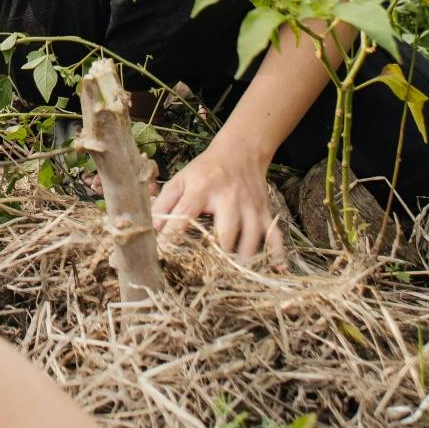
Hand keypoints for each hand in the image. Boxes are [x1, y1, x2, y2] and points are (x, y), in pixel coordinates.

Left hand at [151, 138, 284, 264]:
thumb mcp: (180, 179)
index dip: (173, 237)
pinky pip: (274, 234)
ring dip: (244, 259)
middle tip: (208, 273)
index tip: (166, 254)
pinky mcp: (264, 211)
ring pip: (251, 236)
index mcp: (201, 189)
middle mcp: (228, 198)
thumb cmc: (204, 171)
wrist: (239, 151)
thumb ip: (164, 202)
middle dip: (217, 254)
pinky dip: (276, 253)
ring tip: (234, 276)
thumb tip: (153, 228)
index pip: (185, 216)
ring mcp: (250, 206)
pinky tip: (273, 269)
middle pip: (225, 231)